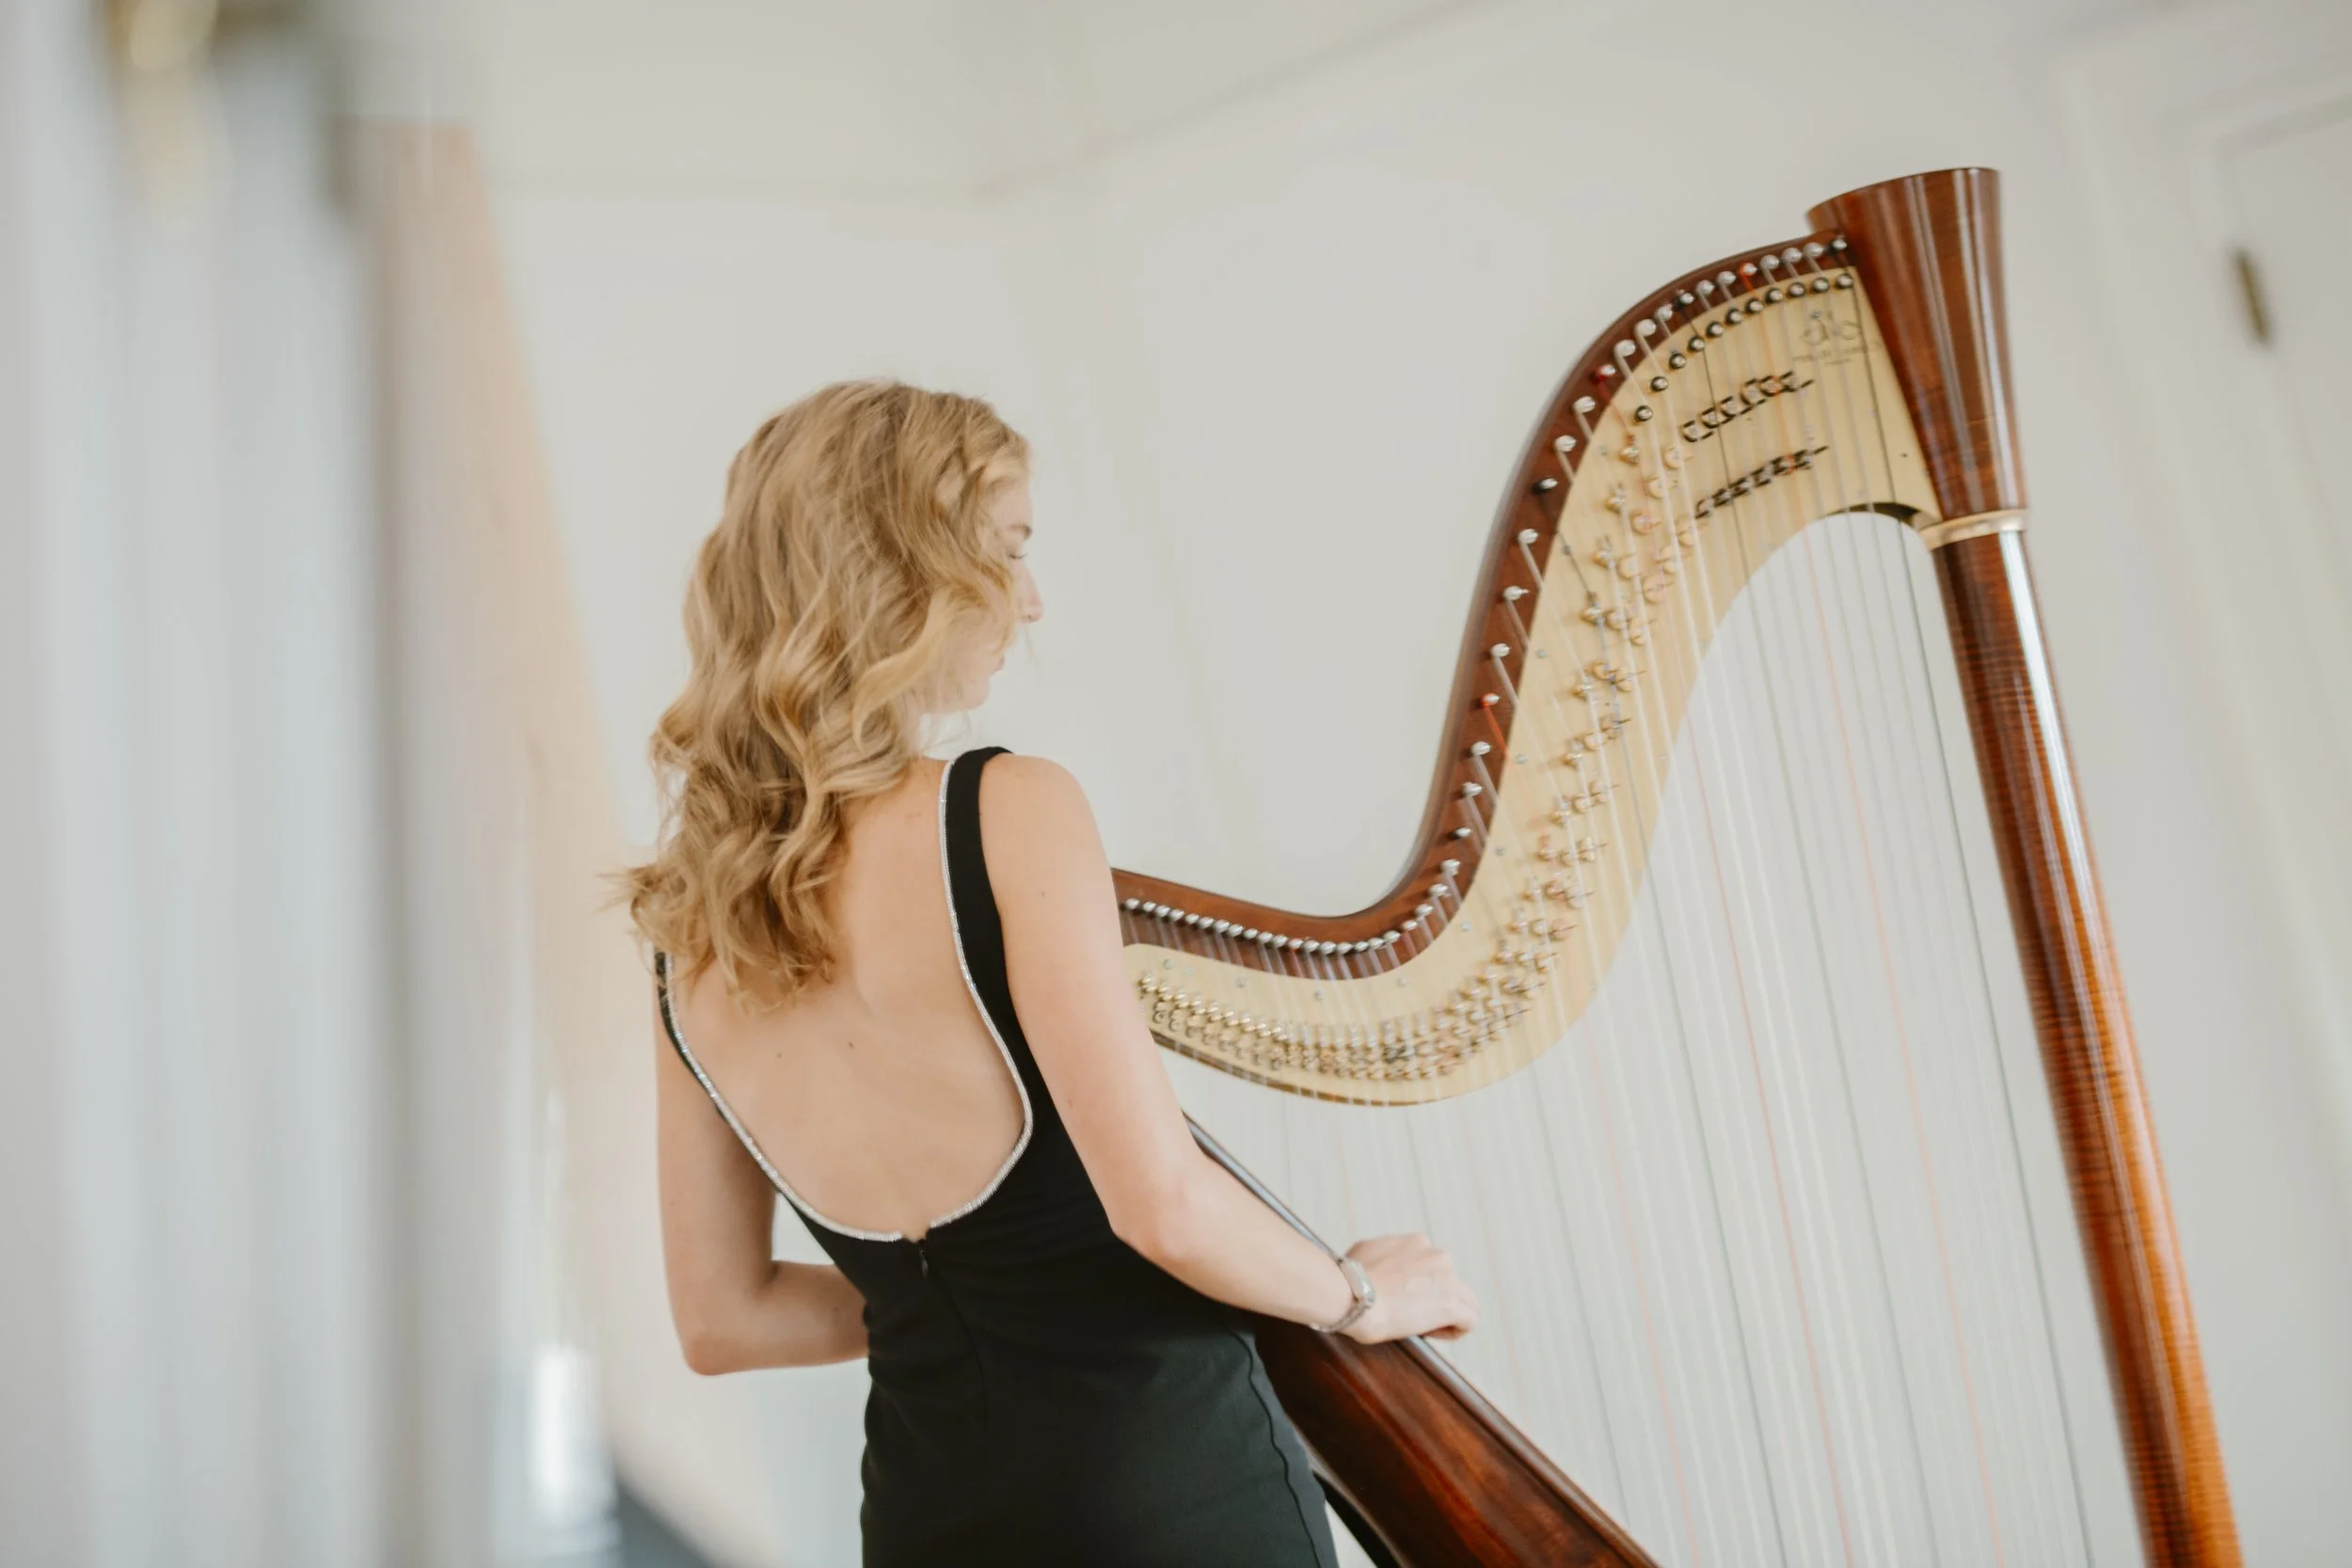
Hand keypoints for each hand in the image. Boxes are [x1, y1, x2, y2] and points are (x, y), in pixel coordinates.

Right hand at [1338, 1233, 1476, 1343]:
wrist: (1354, 1295)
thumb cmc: (1351, 1277)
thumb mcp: (1366, 1250)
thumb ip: (1382, 1254)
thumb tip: (1377, 1263)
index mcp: (1418, 1242)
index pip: (1433, 1265)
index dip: (1421, 1285)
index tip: (1405, 1299)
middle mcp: (1438, 1256)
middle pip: (1451, 1282)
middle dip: (1437, 1299)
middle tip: (1415, 1315)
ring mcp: (1448, 1280)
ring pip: (1467, 1301)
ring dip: (1449, 1315)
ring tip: (1427, 1328)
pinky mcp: (1451, 1304)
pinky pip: (1469, 1321)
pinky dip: (1455, 1330)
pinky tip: (1434, 1335)